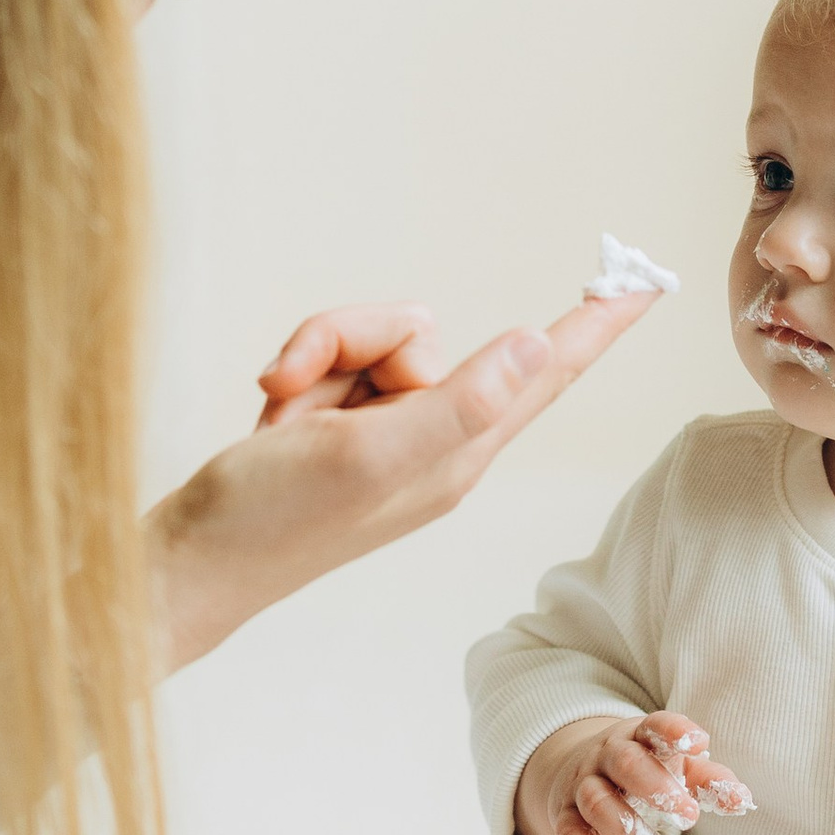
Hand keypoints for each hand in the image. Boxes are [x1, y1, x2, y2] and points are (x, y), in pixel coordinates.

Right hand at [151, 284, 663, 671]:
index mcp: (461, 454)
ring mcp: (386, 427)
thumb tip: (536, 346)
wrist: (188, 557)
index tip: (646, 277)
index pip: (547, 375)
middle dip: (349, 339)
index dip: (597, 323)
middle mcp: (434, 437)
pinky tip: (270, 417)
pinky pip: (333, 353)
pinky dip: (296, 372)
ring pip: (370, 336)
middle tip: (292, 391)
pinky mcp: (343, 420)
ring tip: (280, 416)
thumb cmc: (273, 519)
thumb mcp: (370, 457)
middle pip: (422, 334)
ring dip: (314, 358)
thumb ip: (457, 403)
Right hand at [514, 710, 750, 834]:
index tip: (699, 743)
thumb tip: (741, 800)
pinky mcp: (564, 813)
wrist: (582, 771)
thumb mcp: (678, 768)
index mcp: (641, 735)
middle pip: (626, 763)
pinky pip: (568, 831)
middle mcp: (608, 754)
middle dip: (656, 788)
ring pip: (597, 800)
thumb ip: (710, 781)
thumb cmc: (647, 769)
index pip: (656, 725)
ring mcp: (583, 782)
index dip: (675, 731)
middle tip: (689, 815)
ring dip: (627, 829)